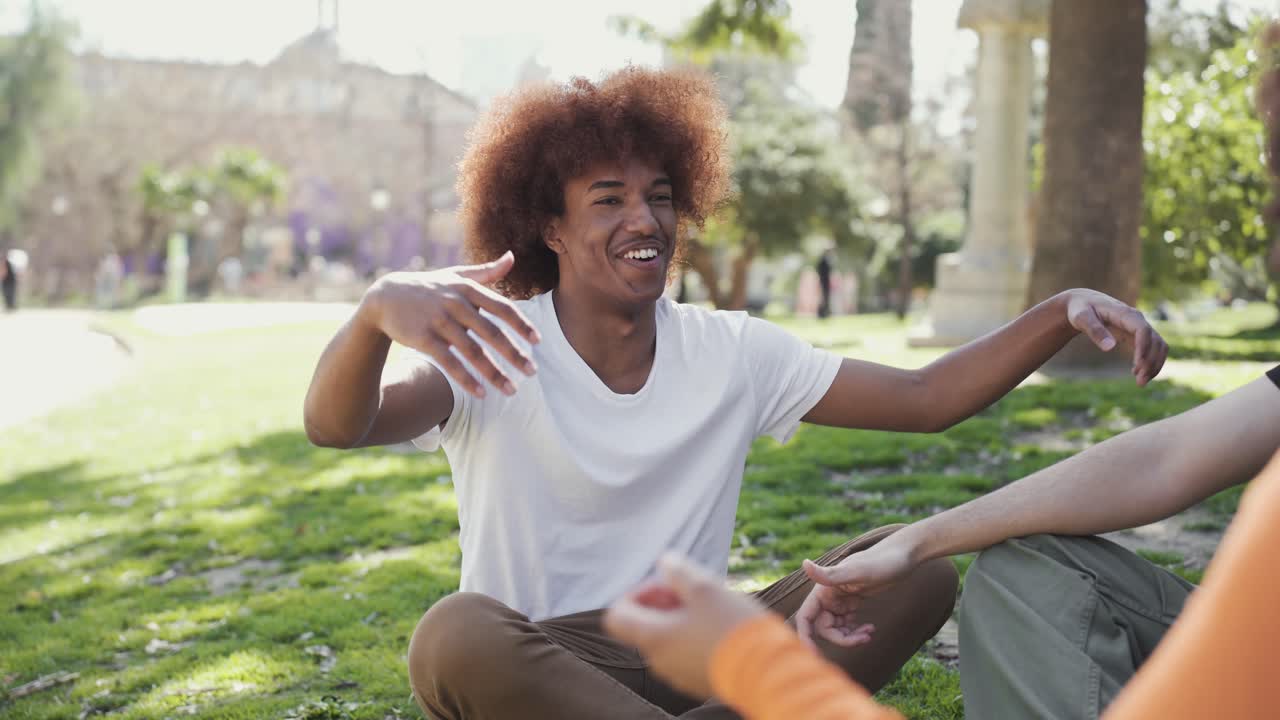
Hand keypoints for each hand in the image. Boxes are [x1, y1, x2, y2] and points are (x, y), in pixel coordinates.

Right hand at [359, 251, 540, 397]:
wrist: (385, 297)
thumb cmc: (428, 287)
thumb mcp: (456, 275)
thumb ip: (486, 272)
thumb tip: (512, 257)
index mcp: (468, 289)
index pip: (502, 307)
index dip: (522, 325)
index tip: (538, 342)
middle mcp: (455, 304)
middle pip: (491, 333)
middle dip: (514, 354)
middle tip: (532, 372)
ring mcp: (438, 321)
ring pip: (472, 351)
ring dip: (494, 373)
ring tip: (511, 391)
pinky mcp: (423, 339)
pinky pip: (449, 362)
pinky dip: (466, 379)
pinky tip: (481, 393)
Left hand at [604, 554, 765, 699]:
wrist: (766, 673)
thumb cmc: (733, 629)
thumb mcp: (705, 588)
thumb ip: (678, 572)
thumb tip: (665, 561)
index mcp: (653, 637)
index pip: (617, 615)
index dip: (636, 593)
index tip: (665, 586)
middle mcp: (658, 660)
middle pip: (644, 625)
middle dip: (665, 602)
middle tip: (694, 591)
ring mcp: (677, 674)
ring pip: (667, 639)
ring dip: (681, 618)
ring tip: (712, 608)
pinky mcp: (696, 682)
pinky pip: (685, 654)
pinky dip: (694, 637)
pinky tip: (721, 628)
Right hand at [794, 539, 914, 648]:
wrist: (903, 556)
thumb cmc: (881, 561)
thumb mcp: (857, 571)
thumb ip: (829, 574)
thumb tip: (804, 564)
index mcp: (824, 589)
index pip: (806, 617)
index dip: (805, 636)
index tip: (814, 655)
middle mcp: (828, 596)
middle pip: (823, 628)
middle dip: (840, 638)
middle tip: (863, 639)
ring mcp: (841, 600)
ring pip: (836, 629)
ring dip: (850, 637)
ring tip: (869, 634)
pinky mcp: (852, 603)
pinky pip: (847, 625)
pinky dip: (856, 631)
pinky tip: (871, 629)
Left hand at [1061, 289, 1168, 384]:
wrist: (1083, 303)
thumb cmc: (1080, 309)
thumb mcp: (1081, 318)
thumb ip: (1094, 331)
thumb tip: (1109, 348)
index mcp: (1125, 313)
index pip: (1143, 330)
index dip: (1144, 348)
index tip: (1138, 366)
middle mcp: (1137, 319)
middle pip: (1155, 340)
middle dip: (1151, 362)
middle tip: (1139, 382)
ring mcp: (1139, 327)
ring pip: (1158, 346)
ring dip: (1154, 364)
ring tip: (1140, 382)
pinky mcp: (1137, 334)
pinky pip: (1152, 348)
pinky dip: (1150, 362)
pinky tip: (1137, 373)